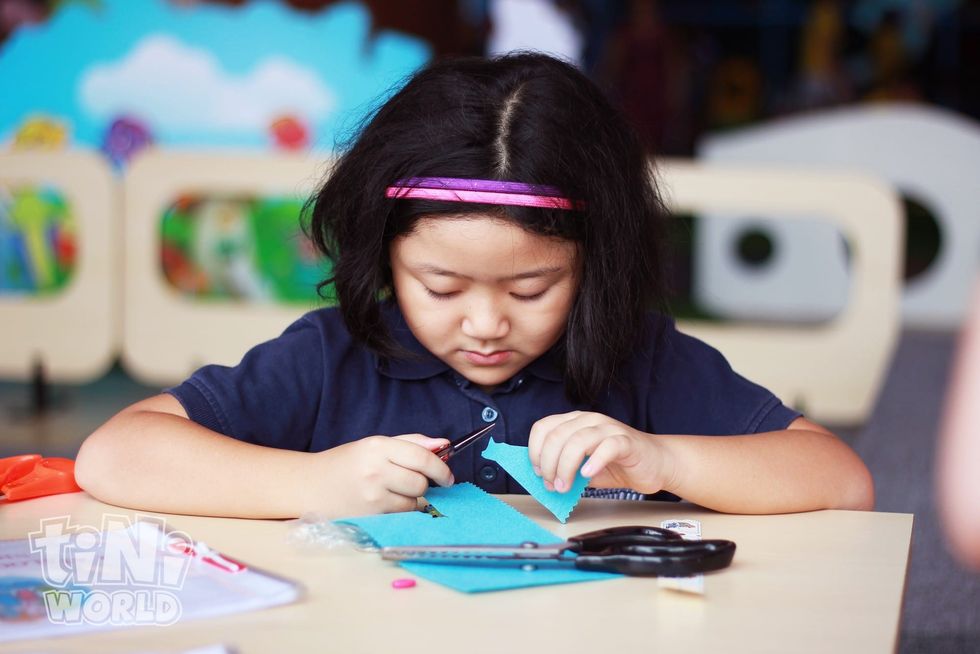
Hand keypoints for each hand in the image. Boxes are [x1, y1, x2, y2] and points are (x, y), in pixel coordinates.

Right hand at [312, 434, 453, 515]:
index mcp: (377, 447)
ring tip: (390, 491)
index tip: (448, 476)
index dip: (441, 468)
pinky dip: (399, 510)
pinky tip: (382, 503)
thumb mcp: (375, 445)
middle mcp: (375, 470)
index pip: (423, 457)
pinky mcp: (370, 516)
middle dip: (423, 483)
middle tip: (409, 481)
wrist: (308, 486)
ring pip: (414, 502)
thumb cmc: (345, 464)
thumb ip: (411, 443)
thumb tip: (444, 444)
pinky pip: (401, 515)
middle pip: (421, 482)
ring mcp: (372, 496)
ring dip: (410, 499)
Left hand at [527, 411, 672, 493]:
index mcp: (574, 422)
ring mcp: (608, 428)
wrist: (654, 464)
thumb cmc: (617, 465)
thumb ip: (564, 469)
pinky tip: (588, 475)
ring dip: (566, 466)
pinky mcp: (626, 441)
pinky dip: (594, 461)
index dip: (535, 451)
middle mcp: (589, 420)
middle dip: (549, 464)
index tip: (537, 473)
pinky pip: (607, 447)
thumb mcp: (582, 467)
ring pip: (577, 440)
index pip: (543, 427)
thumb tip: (542, 480)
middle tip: (553, 485)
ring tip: (565, 486)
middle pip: (557, 436)